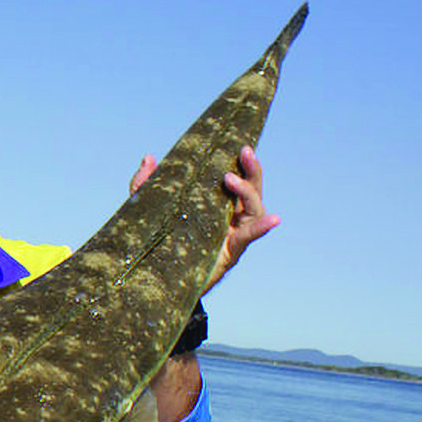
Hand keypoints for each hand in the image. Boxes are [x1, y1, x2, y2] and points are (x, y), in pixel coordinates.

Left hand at [130, 145, 277, 289]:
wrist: (161, 278)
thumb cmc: (163, 241)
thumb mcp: (151, 210)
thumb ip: (147, 185)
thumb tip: (149, 158)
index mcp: (216, 202)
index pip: (234, 177)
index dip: (241, 161)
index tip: (239, 143)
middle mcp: (230, 214)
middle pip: (251, 187)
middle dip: (251, 168)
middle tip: (243, 151)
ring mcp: (235, 231)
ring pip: (254, 207)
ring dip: (247, 191)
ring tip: (231, 180)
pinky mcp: (234, 250)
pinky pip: (252, 236)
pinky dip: (264, 227)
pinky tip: (274, 219)